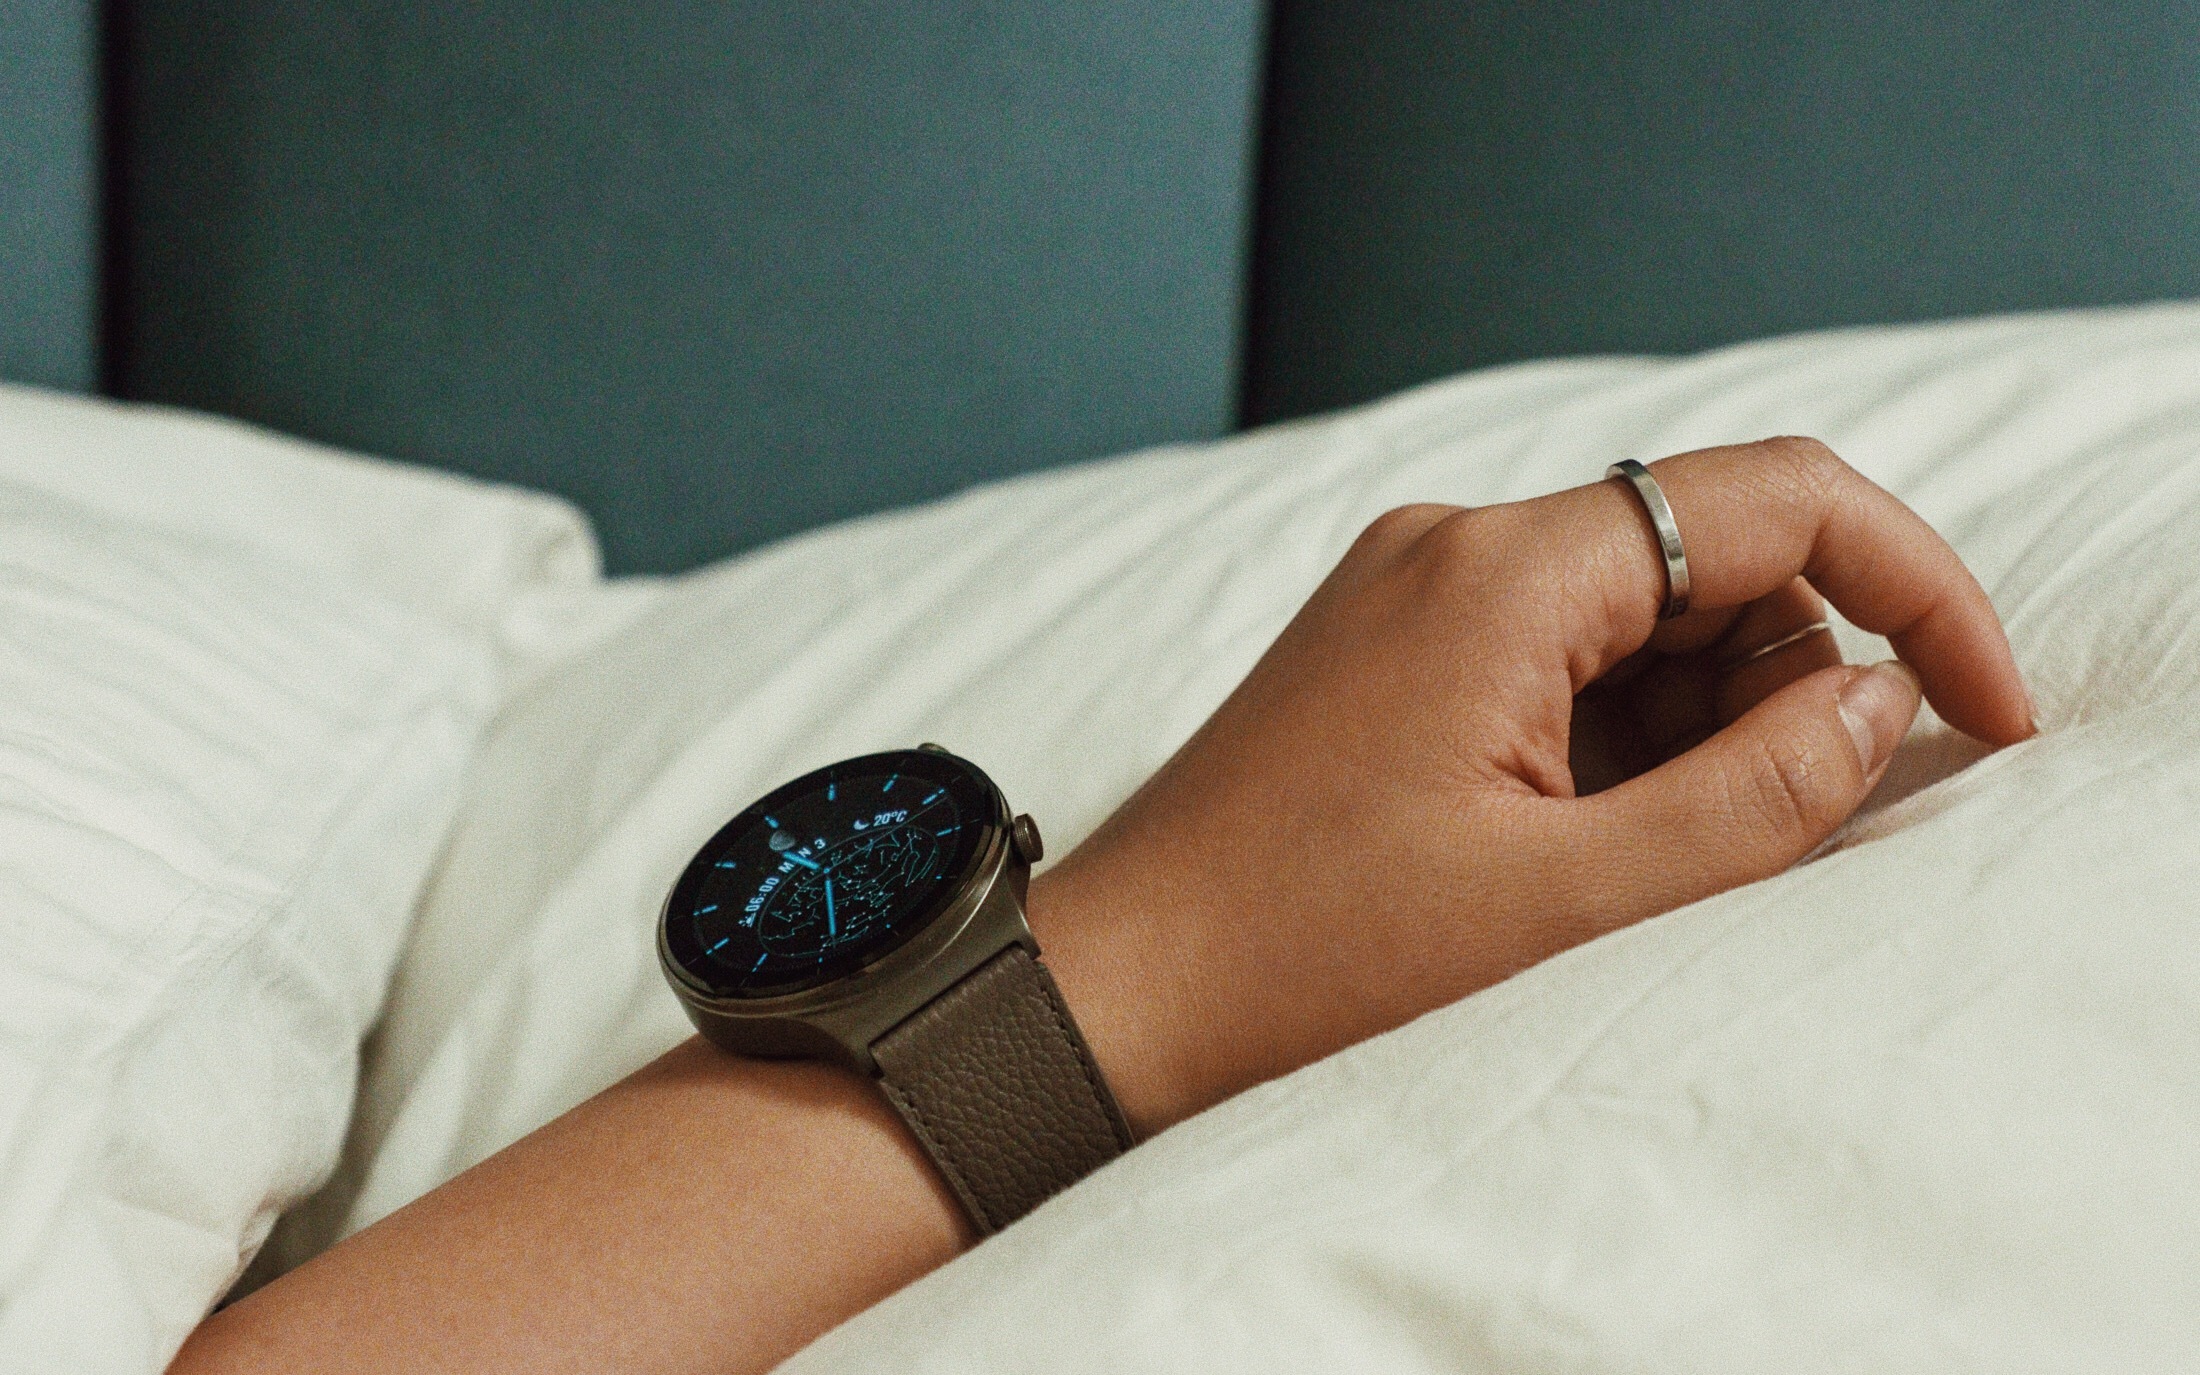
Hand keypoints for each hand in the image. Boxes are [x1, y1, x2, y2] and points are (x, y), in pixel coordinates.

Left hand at [1032, 437, 2034, 1135]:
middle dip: (1775, 690)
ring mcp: (1412, 593)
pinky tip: (1556, 851)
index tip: (1979, 713)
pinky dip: (1610, 743)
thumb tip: (1874, 698)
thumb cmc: (1302, 960)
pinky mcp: (1388, 652)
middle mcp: (1453, 545)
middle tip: (1736, 842)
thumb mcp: (1561, 904)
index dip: (1913, 590)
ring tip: (1606, 869)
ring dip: (1689, 731)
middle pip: (1708, 563)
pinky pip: (1556, 661)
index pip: (1777, 500)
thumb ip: (1752, 795)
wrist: (1111, 993)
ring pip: (1638, 621)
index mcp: (1500, 571)